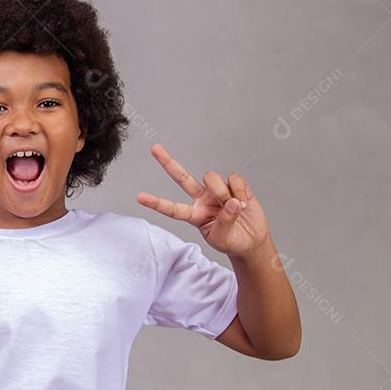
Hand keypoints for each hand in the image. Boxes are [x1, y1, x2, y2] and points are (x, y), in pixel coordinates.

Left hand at [137, 143, 270, 257]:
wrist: (251, 241)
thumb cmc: (231, 241)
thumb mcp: (222, 239)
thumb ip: (224, 222)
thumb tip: (231, 202)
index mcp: (194, 215)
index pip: (172, 209)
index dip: (156, 203)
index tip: (139, 197)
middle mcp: (202, 199)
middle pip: (182, 178)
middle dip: (168, 162)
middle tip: (154, 148)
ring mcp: (217, 191)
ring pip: (211, 178)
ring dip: (221, 191)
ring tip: (234, 206)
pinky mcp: (235, 186)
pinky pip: (234, 179)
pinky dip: (239, 190)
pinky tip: (244, 201)